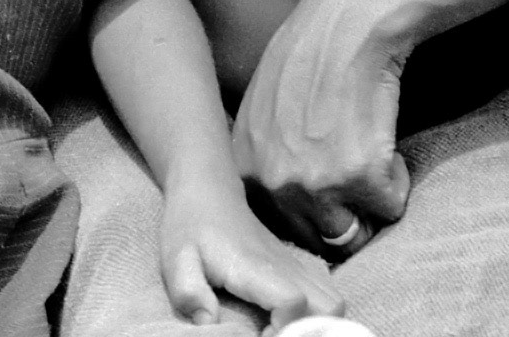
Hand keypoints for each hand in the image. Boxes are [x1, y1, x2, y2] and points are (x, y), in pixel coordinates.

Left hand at [160, 179, 342, 331]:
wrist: (208, 187)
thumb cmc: (190, 223)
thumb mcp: (176, 258)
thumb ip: (189, 292)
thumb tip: (208, 324)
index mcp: (255, 267)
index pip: (294, 301)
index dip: (288, 327)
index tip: (265, 335)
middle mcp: (283, 266)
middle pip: (331, 305)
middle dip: (314, 330)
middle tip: (278, 335)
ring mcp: (293, 266)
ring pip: (332, 300)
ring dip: (317, 323)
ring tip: (282, 331)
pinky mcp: (294, 268)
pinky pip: (322, 295)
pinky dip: (314, 314)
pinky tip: (282, 321)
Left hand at [231, 0, 410, 259]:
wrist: (350, 20)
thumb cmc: (310, 53)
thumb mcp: (261, 106)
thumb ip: (264, 154)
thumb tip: (279, 197)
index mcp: (245, 167)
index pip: (278, 223)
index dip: (309, 205)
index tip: (325, 180)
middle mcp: (273, 182)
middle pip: (316, 235)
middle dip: (341, 211)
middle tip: (354, 168)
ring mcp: (316, 183)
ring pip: (352, 233)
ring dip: (368, 201)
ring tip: (368, 152)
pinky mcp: (362, 177)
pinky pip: (390, 206)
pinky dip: (397, 179)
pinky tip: (385, 140)